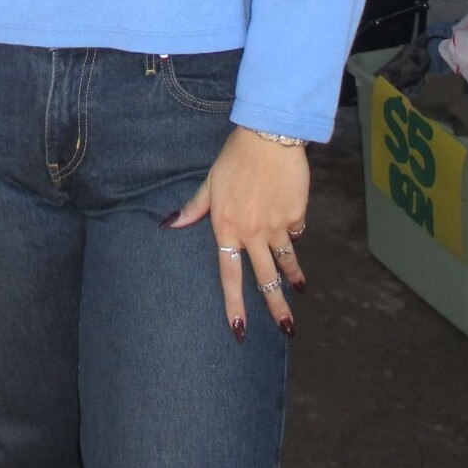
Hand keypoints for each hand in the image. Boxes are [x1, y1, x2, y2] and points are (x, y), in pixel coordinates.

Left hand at [164, 127, 308, 340]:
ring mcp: (277, 226)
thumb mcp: (210, 183)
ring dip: (294, 278)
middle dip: (277, 308)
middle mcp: (252, 232)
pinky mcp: (296, 214)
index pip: (229, 274)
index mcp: (227, 227)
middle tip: (287, 330)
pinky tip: (293, 228)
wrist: (268, 137)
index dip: (234, 304)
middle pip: (266, 279)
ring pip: (286, 261)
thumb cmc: (234, 158)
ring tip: (299, 290)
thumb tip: (168, 224)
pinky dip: (294, 232)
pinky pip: (296, 231)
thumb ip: (194, 208)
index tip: (240, 329)